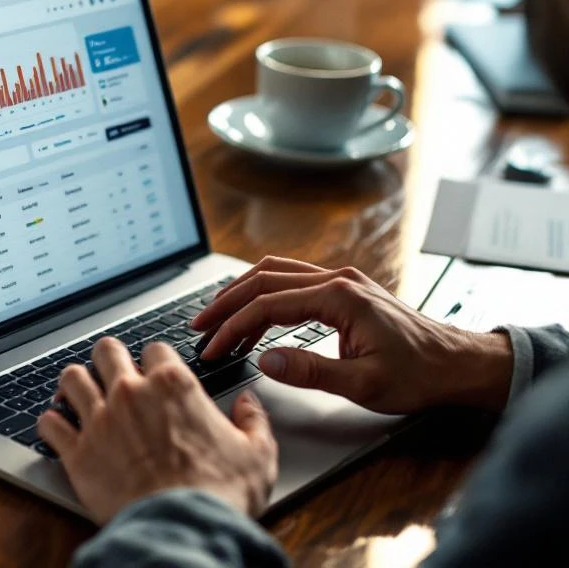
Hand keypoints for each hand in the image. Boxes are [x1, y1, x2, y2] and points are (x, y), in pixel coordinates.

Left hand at [37, 338, 276, 524]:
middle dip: (108, 359)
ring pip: (70, 379)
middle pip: (106, 351)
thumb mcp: (257, 454)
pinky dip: (51, 424)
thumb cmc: (219, 494)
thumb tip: (250, 404)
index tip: (154, 372)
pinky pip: (49, 424)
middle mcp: (130, 393)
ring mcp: (99, 419)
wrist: (182, 528)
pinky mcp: (76, 452)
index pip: (154, 348)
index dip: (154, 359)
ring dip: (74, 384)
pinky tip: (57, 428)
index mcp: (173, 384)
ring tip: (78, 393)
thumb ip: (254, 421)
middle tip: (111, 372)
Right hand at [191, 257, 513, 414]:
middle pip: (263, 279)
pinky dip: (264, 293)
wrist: (457, 363)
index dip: (233, 327)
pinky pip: (292, 281)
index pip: (268, 305)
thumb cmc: (419, 375)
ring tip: (217, 319)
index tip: (213, 348)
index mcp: (339, 297)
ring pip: (275, 273)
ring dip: (241, 293)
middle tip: (199, 327)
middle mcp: (337, 279)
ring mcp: (341, 280)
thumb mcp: (363, 383)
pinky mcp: (344, 288)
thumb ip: (309, 370)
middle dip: (226, 303)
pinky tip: (254, 315)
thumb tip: (264, 360)